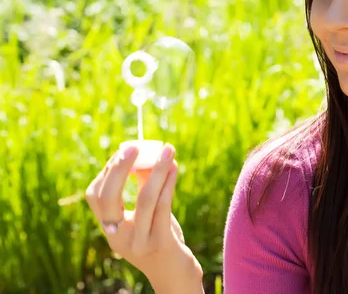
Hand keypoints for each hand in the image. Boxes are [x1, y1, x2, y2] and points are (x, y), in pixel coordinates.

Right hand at [85, 144, 200, 278]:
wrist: (174, 277)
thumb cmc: (161, 240)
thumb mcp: (147, 215)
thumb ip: (144, 186)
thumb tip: (146, 155)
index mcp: (109, 228)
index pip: (96, 196)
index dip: (108, 171)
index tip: (126, 151)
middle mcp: (118, 236)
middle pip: (108, 198)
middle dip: (119, 169)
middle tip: (133, 147)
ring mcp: (138, 242)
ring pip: (144, 199)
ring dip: (157, 170)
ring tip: (168, 150)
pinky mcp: (161, 243)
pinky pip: (164, 207)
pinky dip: (169, 183)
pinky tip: (174, 167)